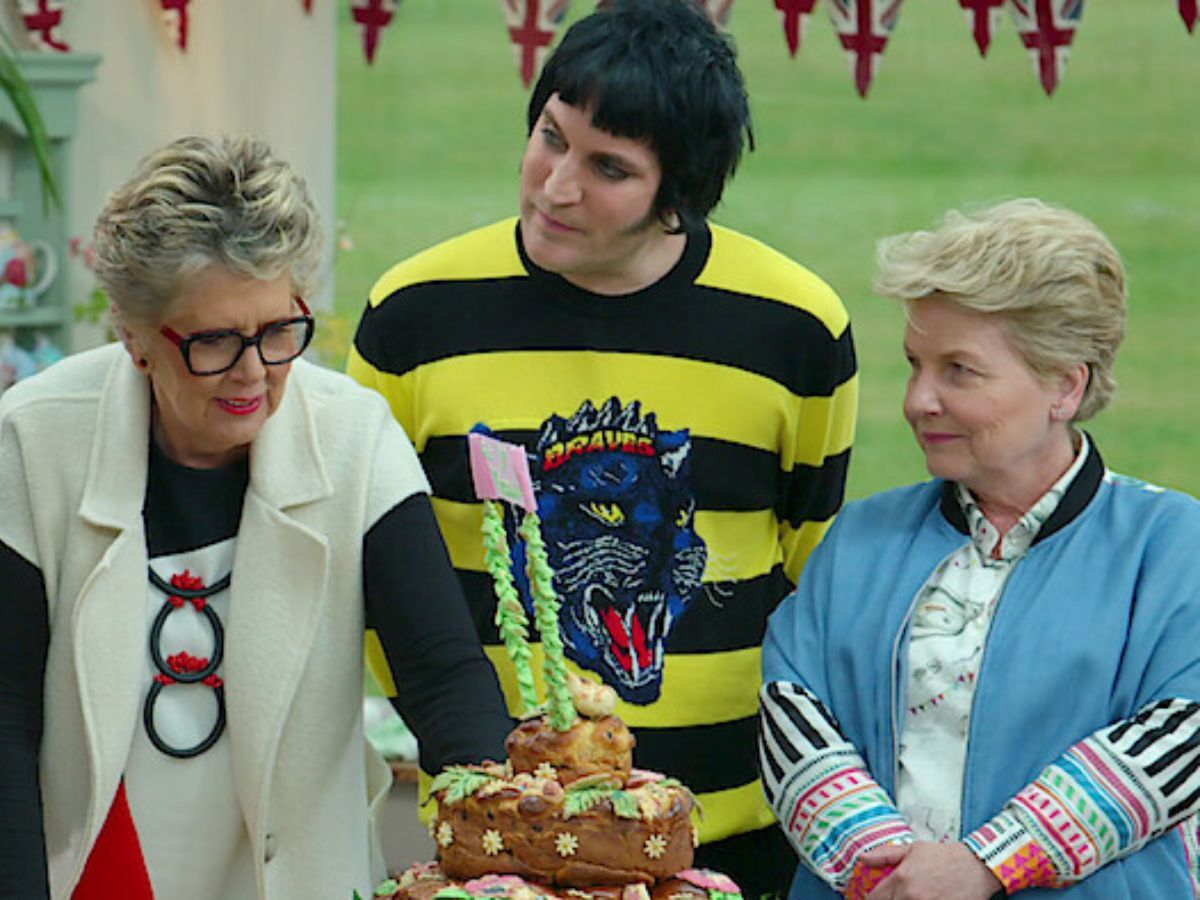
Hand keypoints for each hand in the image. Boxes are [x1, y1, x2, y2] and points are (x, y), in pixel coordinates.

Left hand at [860, 842, 1001, 899]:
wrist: (975, 867)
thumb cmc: (943, 856)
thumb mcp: (912, 849)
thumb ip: (885, 855)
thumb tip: (862, 858)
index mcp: (901, 878)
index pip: (875, 898)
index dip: (871, 899)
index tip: (873, 898)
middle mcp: (911, 896)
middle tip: (896, 896)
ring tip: (910, 897)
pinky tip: (924, 899)